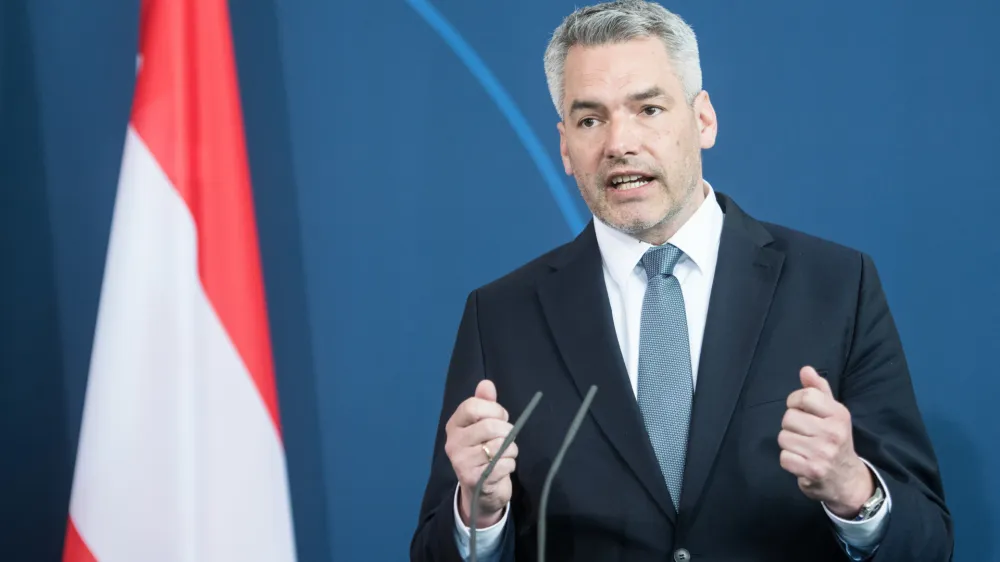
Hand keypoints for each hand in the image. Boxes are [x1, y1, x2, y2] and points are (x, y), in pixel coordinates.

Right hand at [444, 379, 516, 527]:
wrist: (480, 491)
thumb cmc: (483, 452)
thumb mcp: (483, 425)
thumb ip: (485, 403)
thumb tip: (486, 383)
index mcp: (454, 426)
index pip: (472, 407)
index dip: (493, 409)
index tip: (501, 417)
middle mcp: (453, 443)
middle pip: (489, 426)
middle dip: (507, 431)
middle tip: (508, 438)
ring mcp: (462, 463)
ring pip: (500, 446)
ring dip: (511, 450)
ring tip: (505, 454)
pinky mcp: (474, 480)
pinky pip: (503, 464)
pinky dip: (510, 465)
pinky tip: (503, 468)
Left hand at [778, 366, 873, 518]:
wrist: (847, 479)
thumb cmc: (835, 440)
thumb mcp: (832, 413)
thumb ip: (818, 390)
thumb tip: (806, 369)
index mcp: (839, 414)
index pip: (805, 396)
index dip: (795, 402)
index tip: (801, 410)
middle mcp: (833, 432)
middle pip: (789, 417)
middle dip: (791, 425)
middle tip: (805, 434)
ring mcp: (823, 453)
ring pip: (783, 437)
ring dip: (789, 443)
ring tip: (804, 448)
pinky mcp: (812, 470)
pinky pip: (784, 457)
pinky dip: (789, 460)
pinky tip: (801, 461)